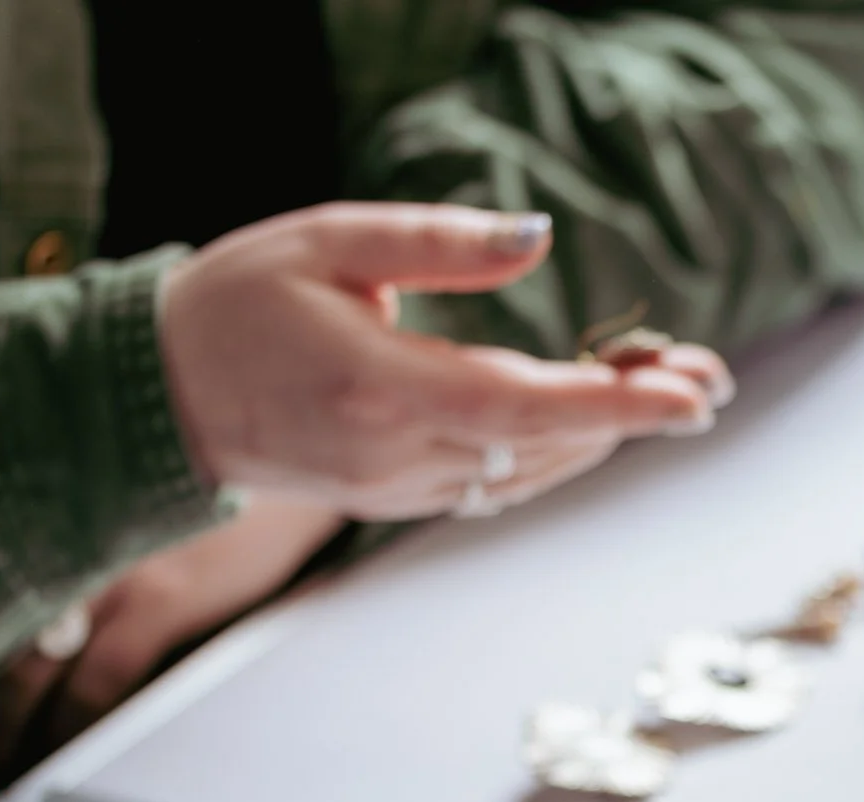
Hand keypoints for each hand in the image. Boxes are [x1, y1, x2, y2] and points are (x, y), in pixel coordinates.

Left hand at [0, 494, 343, 762]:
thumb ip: (64, 536)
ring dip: (0, 727)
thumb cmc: (207, 477)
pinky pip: (99, 680)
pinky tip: (61, 752)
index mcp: (35, 512)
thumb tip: (21, 608)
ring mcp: (107, 569)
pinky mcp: (162, 598)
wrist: (289, 455)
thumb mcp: (115, 496)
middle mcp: (54, 536)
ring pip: (23, 669)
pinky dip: (73, 723)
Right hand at [160, 204, 734, 519]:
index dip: (618, 403)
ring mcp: (398, 490)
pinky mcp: (396, 501)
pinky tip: (595, 419)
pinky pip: (499, 483)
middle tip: (707, 374)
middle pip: (548, 443)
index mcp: (381, 388)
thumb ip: (440, 243)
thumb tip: (541, 238)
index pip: (525, 403)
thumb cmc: (240, 300)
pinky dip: (555, 452)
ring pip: (532, 471)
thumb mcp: (331, 239)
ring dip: (605, 434)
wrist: (156, 394)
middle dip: (635, 411)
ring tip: (669, 387)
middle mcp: (398, 456)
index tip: (694, 395)